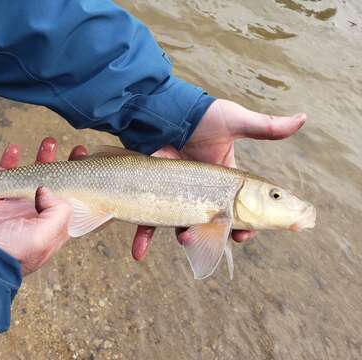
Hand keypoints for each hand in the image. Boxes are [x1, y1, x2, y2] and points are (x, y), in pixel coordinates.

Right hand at [0, 138, 85, 274]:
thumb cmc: (9, 254)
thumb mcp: (43, 237)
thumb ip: (57, 212)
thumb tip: (46, 189)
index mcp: (51, 227)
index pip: (72, 201)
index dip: (82, 182)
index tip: (87, 164)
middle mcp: (36, 215)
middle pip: (55, 185)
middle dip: (65, 166)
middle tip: (76, 149)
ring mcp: (15, 206)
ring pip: (32, 176)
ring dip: (41, 158)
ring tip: (49, 142)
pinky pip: (3, 174)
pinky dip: (9, 161)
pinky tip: (14, 149)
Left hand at [131, 99, 305, 260]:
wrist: (165, 110)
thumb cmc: (202, 115)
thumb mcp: (236, 121)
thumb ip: (266, 126)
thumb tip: (303, 118)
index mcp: (225, 178)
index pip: (240, 208)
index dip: (245, 224)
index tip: (246, 235)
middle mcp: (202, 189)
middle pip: (213, 222)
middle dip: (218, 236)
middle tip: (221, 241)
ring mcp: (177, 193)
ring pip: (183, 224)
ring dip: (186, 238)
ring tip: (187, 240)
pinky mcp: (154, 193)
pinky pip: (148, 219)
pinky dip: (144, 238)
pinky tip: (140, 254)